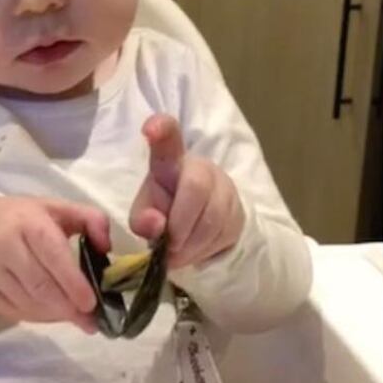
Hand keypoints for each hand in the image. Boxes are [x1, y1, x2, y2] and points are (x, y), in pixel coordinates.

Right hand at [0, 197, 110, 333]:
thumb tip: (107, 248)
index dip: (72, 281)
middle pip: (40, 286)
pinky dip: (39, 318)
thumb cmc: (21, 219)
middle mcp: (5, 247)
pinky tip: (54, 315)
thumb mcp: (56, 208)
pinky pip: (16, 313)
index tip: (91, 302)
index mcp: (27, 223)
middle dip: (68, 307)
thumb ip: (90, 219)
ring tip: (76, 317)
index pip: (52, 255)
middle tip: (90, 320)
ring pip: (29, 304)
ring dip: (56, 315)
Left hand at [129, 115, 244, 268]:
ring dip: (190, 244)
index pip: (168, 138)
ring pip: (213, 218)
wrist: (199, 223)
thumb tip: (156, 226)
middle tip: (168, 245)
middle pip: (197, 187)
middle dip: (179, 223)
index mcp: (171, 160)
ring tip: (175, 254)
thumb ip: (142, 218)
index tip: (150, 129)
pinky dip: (203, 251)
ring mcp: (225, 188)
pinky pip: (224, 235)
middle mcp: (202, 167)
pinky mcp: (240, 212)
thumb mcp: (145, 212)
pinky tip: (192, 251)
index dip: (161, 130)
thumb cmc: (164, 209)